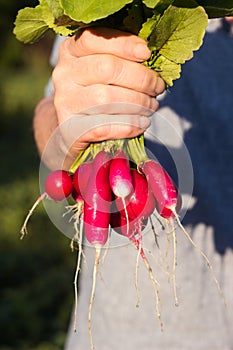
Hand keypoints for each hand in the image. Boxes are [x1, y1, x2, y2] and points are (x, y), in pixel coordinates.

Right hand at [34, 27, 164, 168]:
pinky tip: (142, 124)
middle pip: (107, 68)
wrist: (73, 130)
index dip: (124, 44)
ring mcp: (65, 102)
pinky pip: (105, 126)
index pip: (95, 39)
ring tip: (151, 107)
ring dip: (138, 103)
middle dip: (141, 78)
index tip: (147, 53)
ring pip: (107, 98)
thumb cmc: (96, 96)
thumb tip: (150, 57)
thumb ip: (120, 60)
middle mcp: (64, 74)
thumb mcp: (102, 72)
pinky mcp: (70, 128)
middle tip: (158, 88)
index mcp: (71, 51)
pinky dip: (129, 125)